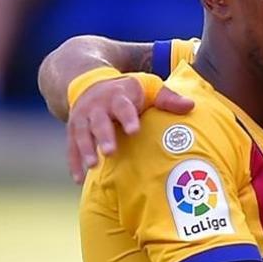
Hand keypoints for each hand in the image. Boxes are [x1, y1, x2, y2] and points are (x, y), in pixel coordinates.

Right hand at [67, 81, 194, 182]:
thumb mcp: (148, 88)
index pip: (123, 106)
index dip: (128, 118)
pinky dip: (74, 162)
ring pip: (82, 134)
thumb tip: (191, 105)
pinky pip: (71, 146)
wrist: (91, 82)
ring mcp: (82, 118)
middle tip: (110, 151)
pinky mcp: (73, 129)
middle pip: (99, 121)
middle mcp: (97, 106)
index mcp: (118, 96)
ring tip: (93, 166)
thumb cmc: (128, 90)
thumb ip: (168, 98)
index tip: (134, 130)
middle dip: (104, 136)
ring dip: (86, 150)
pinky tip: (78, 179)